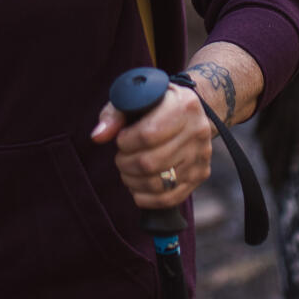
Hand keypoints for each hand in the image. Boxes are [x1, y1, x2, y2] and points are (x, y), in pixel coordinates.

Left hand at [90, 85, 212, 209]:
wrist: (191, 111)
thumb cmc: (156, 104)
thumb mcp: (135, 98)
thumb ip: (114, 115)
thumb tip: (97, 136)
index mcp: (184, 106)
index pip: (148, 135)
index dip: (125, 143)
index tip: (120, 140)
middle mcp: (198, 131)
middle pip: (151, 163)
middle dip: (126, 164)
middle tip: (121, 158)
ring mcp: (201, 156)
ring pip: (158, 184)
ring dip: (133, 182)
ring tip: (127, 171)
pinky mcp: (200, 175)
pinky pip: (169, 199)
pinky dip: (146, 198)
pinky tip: (137, 188)